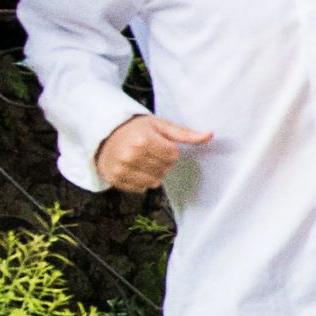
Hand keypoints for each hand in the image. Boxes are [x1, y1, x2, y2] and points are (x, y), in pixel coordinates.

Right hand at [94, 114, 211, 192]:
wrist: (105, 135)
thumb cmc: (137, 129)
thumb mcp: (160, 126)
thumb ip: (185, 133)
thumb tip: (210, 135)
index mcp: (143, 140)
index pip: (172, 156)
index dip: (170, 151)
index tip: (160, 144)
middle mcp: (130, 155)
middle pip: (164, 170)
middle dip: (163, 162)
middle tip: (151, 152)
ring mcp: (121, 169)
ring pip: (154, 182)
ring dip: (154, 174)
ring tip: (144, 161)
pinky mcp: (115, 179)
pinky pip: (140, 189)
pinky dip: (141, 181)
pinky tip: (135, 168)